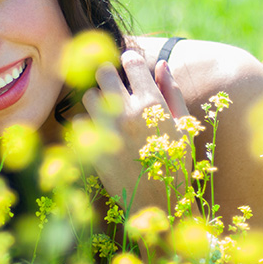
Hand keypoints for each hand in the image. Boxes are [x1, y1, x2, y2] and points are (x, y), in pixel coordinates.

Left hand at [82, 50, 193, 214]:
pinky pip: (79, 123)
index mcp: (151, 103)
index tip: (130, 66)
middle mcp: (126, 112)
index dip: (130, 60)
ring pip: (88, 97)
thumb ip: (172, 92)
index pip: (131, 61)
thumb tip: (162, 64)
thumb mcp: (184, 126)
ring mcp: (106, 129)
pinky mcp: (92, 147)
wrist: (159, 203)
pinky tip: (101, 134)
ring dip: (97, 100)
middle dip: (108, 75)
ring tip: (109, 112)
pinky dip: (88, 125)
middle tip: (114, 85)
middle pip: (103, 73)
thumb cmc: (176, 163)